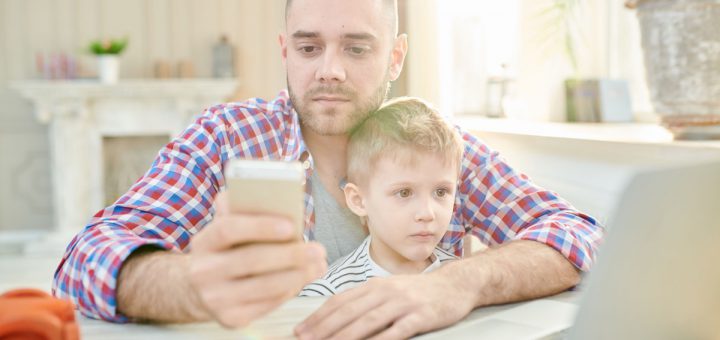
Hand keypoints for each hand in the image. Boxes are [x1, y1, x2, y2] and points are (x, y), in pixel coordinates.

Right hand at [187, 191, 326, 327]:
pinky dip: (289, 291)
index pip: (228, 229)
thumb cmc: (228, 250)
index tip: (291, 225)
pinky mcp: (229, 319)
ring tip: (319, 265)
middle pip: (251, 260)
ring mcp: (214, 298)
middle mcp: (203, 271)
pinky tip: (303, 279)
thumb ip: (244, 210)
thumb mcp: (228, 227)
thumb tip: (277, 197)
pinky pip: (267, 305)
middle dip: (290, 255)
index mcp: (204, 241)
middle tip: (318, 249)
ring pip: (263, 286)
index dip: (260, 226)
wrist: (202, 289)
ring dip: (297, 275)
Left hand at [294, 268, 475, 339]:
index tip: (300, 331)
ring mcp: (403, 303)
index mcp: (374, 285)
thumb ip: (364, 301)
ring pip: (369, 321)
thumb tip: (335, 317)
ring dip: (346, 335)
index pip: (339, 300)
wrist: (455, 284)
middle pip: (349, 311)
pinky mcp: (420, 316)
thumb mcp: (388, 290)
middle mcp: (385, 291)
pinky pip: (397, 331)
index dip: (318, 316)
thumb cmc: (417, 291)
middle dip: (324, 328)